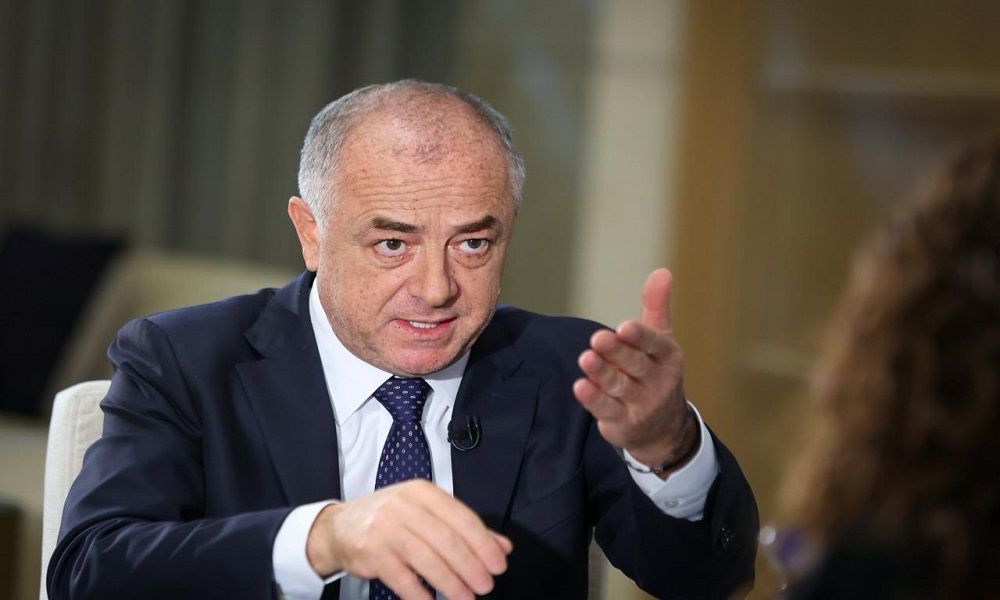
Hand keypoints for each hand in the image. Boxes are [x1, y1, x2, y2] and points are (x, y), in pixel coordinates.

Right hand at [306, 479, 511, 599]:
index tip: (498, 564)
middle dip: (470, 566)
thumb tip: (502, 547)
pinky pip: (403, 579)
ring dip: (451, 582)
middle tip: (486, 586)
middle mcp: (404, 506)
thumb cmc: (391, 519)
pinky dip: (420, 594)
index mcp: (423, 493)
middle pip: (446, 540)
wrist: (339, 527)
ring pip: (427, 559)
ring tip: (467, 598)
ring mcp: (386, 528)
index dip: (483, 543)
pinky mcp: (372, 553)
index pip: (461, 518)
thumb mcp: (427, 514)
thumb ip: (464, 529)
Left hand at [572, 268, 689, 468]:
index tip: (624, 327)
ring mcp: (642, 404)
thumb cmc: (655, 372)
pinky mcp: (624, 422)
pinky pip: (607, 409)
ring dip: (602, 373)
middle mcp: (658, 381)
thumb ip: (656, 307)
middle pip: (635, 364)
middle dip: (617, 352)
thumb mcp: (660, 340)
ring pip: (619, 386)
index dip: (640, 336)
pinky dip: (593, 399)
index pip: (655, 344)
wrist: (662, 428)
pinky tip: (580, 386)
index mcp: (668, 357)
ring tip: (586, 358)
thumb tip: (662, 271)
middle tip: (598, 338)